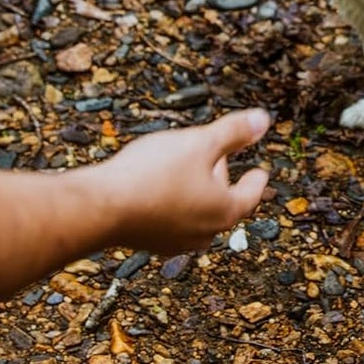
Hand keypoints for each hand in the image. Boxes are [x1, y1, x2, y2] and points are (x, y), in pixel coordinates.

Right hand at [94, 107, 272, 253]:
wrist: (99, 208)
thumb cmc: (152, 175)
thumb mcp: (199, 143)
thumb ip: (234, 132)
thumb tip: (263, 120)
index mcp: (224, 211)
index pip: (251, 194)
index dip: (256, 178)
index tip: (260, 172)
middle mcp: (203, 233)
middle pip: (223, 202)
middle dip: (220, 178)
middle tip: (213, 155)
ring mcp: (175, 242)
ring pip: (196, 212)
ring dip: (195, 190)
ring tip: (183, 167)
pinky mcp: (148, 242)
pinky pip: (171, 219)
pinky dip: (172, 201)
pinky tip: (156, 185)